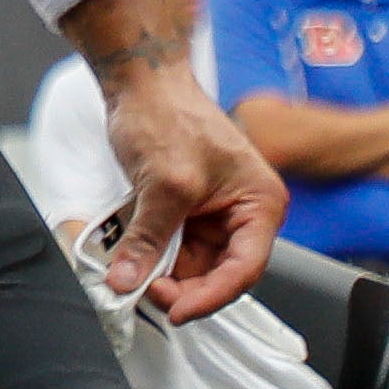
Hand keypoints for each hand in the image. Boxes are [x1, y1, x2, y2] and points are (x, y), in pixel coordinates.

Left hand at [91, 58, 280, 318]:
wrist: (140, 78)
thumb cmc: (166, 113)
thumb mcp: (162, 183)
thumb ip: (148, 237)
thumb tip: (129, 278)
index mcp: (260, 204)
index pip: (245, 267)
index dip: (211, 295)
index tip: (177, 309)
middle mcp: (244, 211)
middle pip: (220, 270)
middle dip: (185, 287)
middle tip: (148, 293)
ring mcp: (214, 210)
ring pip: (195, 262)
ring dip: (167, 275)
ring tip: (135, 279)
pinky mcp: (187, 207)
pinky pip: (175, 244)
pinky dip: (156, 256)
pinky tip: (134, 263)